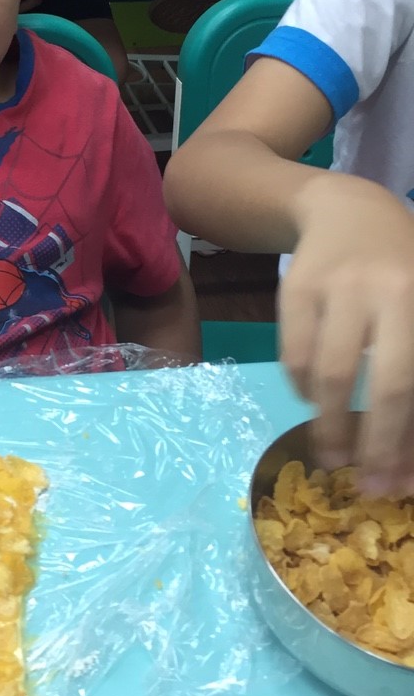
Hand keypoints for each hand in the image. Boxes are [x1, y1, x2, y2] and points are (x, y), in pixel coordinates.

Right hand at [280, 179, 413, 494]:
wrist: (348, 209)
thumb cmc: (399, 273)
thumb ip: (411, 377)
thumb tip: (403, 462)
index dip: (408, 441)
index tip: (402, 485)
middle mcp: (393, 293)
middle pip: (387, 386)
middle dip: (376, 445)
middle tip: (367, 485)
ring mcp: (340, 288)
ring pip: (331, 375)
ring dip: (329, 426)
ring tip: (332, 455)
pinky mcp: (297, 287)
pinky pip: (294, 356)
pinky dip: (301, 389)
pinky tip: (310, 400)